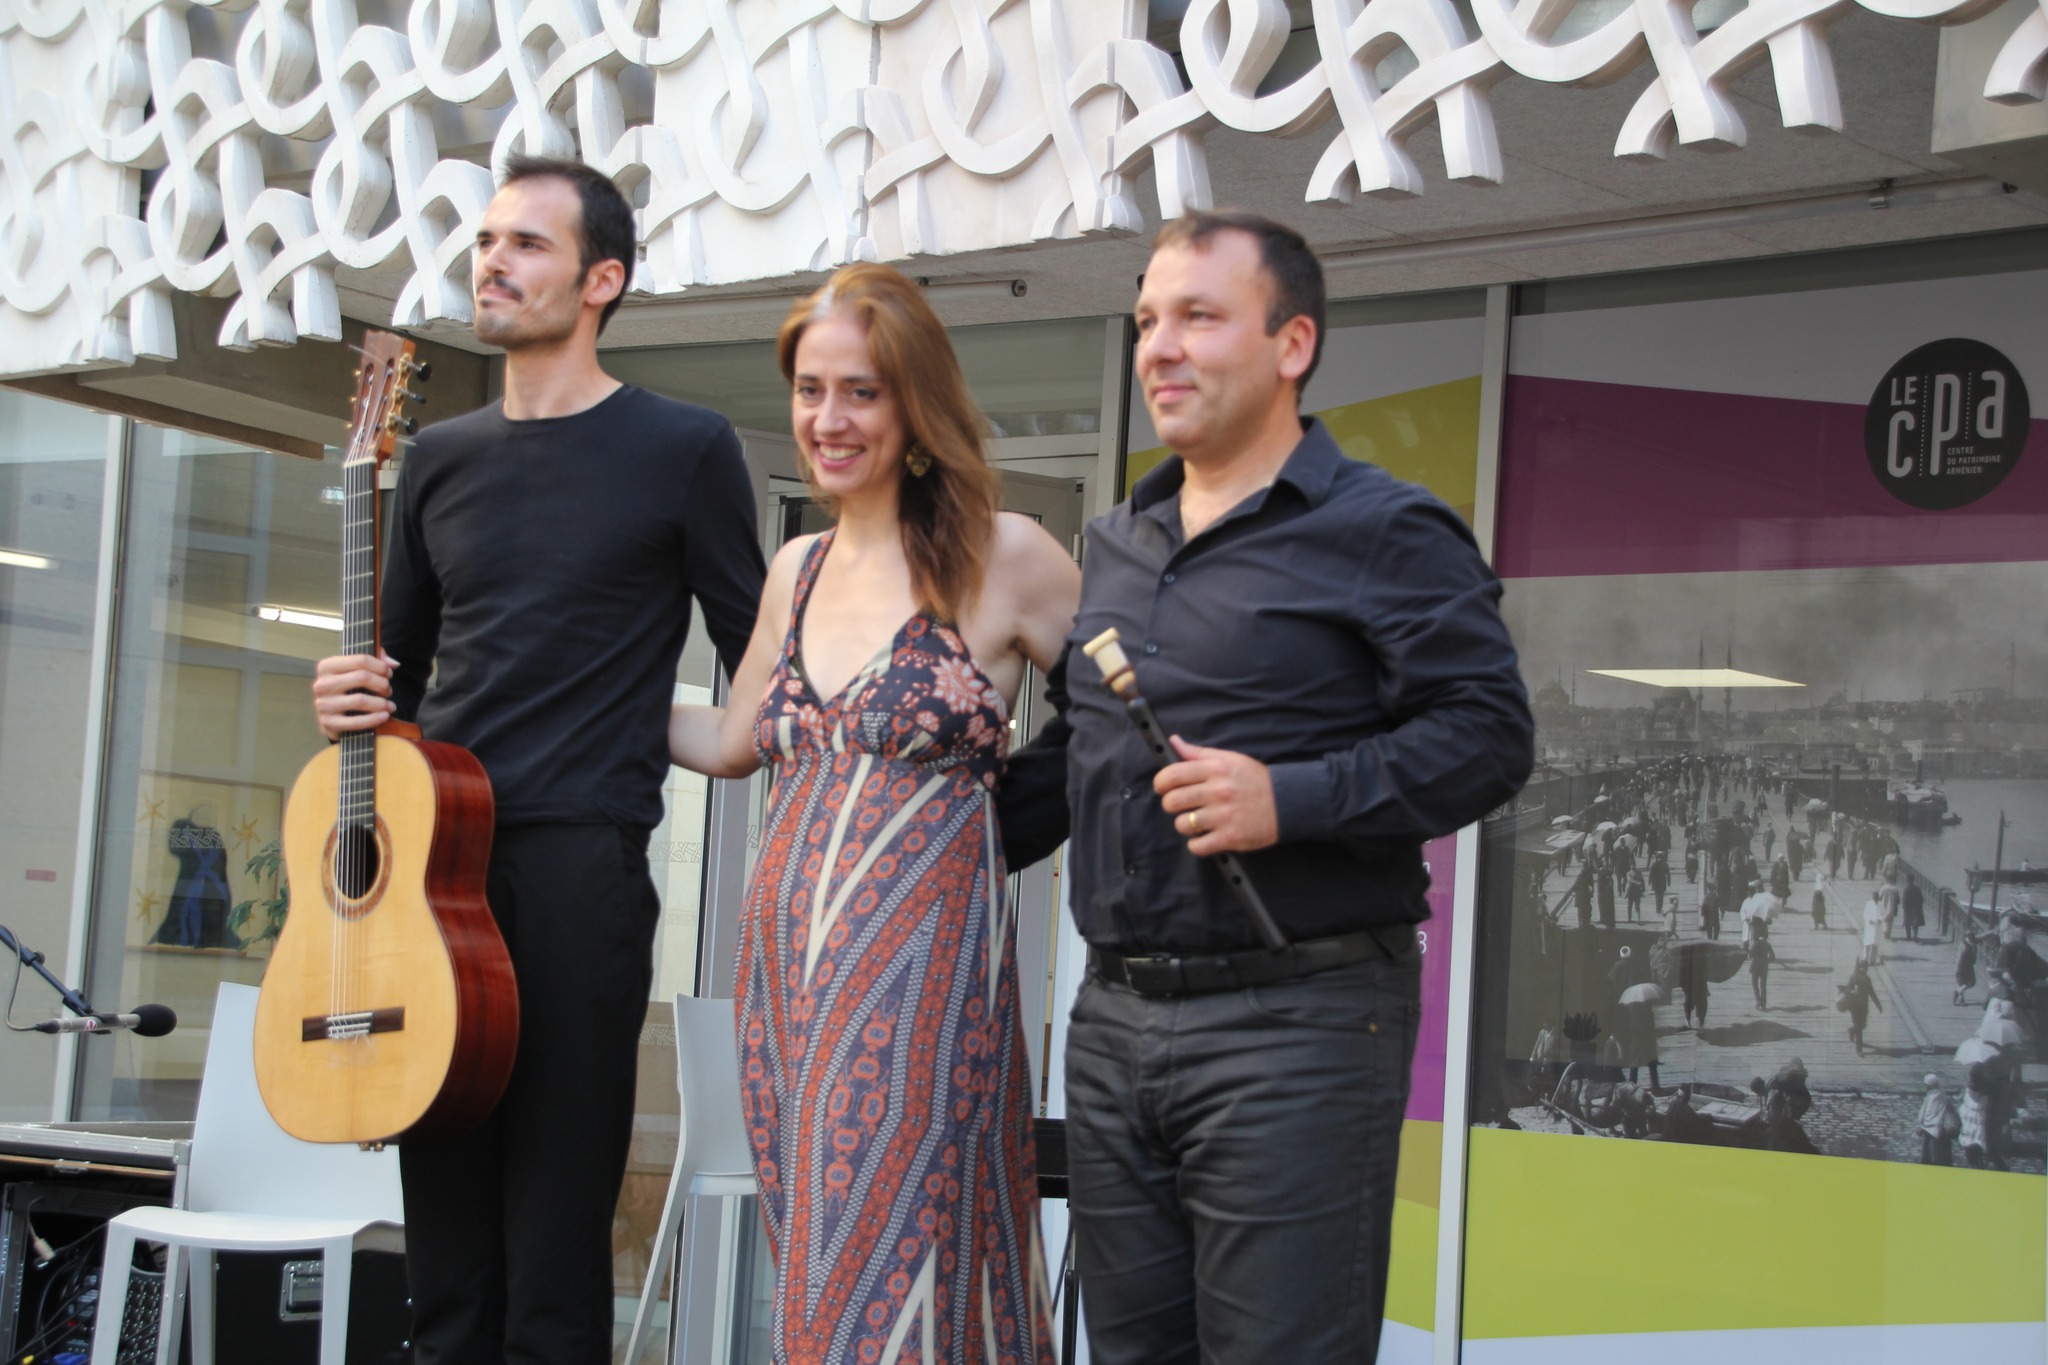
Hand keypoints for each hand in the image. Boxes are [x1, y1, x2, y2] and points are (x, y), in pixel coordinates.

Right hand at [312, 652, 396, 739]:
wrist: (331, 716)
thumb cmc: (348, 688)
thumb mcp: (356, 669)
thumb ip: (376, 658)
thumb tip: (393, 664)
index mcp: (327, 666)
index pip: (361, 660)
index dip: (381, 667)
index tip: (389, 674)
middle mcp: (322, 684)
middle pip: (362, 677)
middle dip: (383, 684)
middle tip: (388, 691)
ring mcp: (324, 704)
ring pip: (361, 700)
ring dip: (382, 703)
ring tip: (390, 705)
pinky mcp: (328, 723)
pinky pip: (356, 722)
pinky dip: (374, 719)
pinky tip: (384, 716)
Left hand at [1154, 736, 1277, 855]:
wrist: (1287, 803)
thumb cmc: (1255, 780)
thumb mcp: (1230, 759)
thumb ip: (1198, 753)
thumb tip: (1174, 742)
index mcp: (1216, 769)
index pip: (1173, 775)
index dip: (1161, 783)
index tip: (1163, 788)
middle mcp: (1219, 791)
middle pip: (1172, 801)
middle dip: (1172, 805)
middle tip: (1183, 806)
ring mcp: (1224, 815)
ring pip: (1182, 824)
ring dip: (1186, 825)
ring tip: (1198, 821)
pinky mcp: (1230, 837)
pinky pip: (1197, 846)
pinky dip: (1197, 844)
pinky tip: (1206, 836)